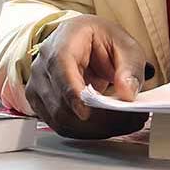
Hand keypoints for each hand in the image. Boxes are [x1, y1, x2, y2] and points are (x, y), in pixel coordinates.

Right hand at [24, 15, 152, 138]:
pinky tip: (105, 126)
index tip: (86, 112)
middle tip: (131, 121)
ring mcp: (38, 84)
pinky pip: (59, 125)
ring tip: (123, 124)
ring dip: (93, 128)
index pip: (59, 68)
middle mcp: (43, 63)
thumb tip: (127, 94)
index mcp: (62, 41)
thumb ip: (130, 68)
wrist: (84, 40)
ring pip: (59, 118)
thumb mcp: (126, 46)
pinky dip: (84, 131)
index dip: (71, 92)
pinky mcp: (40, 102)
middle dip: (96, 118)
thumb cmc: (100, 39)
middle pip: (59, 101)